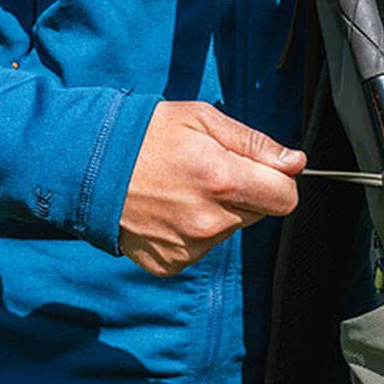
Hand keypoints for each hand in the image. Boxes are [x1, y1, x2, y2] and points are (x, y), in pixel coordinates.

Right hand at [120, 102, 305, 276]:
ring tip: (182, 188)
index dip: (278, 181)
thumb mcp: (204, 120)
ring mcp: (189, 246)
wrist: (87, 166)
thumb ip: (256, 144)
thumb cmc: (145, 135)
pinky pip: (202, 247)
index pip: (286, 198)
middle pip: (259, 213)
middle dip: (245, 192)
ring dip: (218, 211)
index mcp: (222, 179)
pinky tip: (168, 209)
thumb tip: (296, 162)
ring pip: (230, 230)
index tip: (261, 170)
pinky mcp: (171, 262)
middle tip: (209, 172)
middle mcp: (209, 220)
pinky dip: (192, 231)